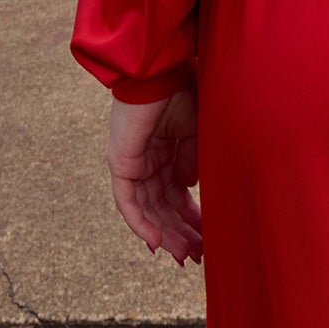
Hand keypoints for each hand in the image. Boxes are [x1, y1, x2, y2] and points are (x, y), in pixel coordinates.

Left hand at [106, 86, 202, 265]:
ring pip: (148, 210)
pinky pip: (128, 203)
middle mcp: (148, 162)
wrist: (161, 71)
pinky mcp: (120, 164)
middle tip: (198, 256)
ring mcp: (133, 165)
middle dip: (181, 232)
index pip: (178, 194)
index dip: (192, 217)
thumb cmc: (181, 91)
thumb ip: (192, 161)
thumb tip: (190, 188)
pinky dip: (142, 224)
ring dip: (166, 234)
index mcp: (166, 153)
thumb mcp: (197, 131)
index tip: (208, 238)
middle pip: (164, 207)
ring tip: (184, 255)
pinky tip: (158, 242)